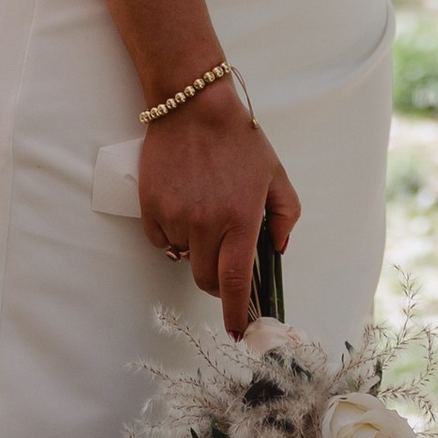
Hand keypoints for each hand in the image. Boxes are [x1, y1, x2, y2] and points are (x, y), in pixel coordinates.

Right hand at [139, 82, 299, 335]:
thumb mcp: (275, 175)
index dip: (235, 312)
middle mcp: (206, 223)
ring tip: (204, 212)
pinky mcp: (152, 208)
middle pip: (207, 278)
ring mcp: (176, 216)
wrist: (193, 106)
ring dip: (196, 248)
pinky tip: (183, 205)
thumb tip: (277, 249)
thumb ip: (285, 215)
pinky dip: (172, 234)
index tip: (237, 332)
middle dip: (217, 279)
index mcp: (241, 218)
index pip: (235, 281)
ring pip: (184, 257)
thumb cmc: (238, 139)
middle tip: (224, 257)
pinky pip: (162, 239)